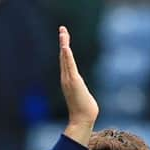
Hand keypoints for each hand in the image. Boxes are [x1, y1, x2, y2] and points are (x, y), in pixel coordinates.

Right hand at [59, 26, 98, 141]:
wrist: (82, 120)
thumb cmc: (85, 112)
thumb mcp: (84, 98)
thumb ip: (83, 94)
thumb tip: (86, 101)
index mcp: (70, 81)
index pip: (67, 62)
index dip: (65, 50)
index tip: (65, 39)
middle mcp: (66, 79)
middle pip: (64, 57)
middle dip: (64, 42)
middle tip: (62, 29)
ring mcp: (68, 80)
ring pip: (65, 58)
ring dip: (64, 44)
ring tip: (63, 32)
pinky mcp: (73, 81)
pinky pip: (69, 65)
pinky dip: (66, 55)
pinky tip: (65, 47)